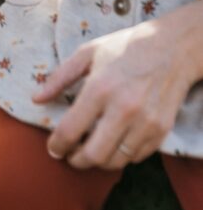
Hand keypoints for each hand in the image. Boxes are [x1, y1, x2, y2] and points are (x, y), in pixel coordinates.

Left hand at [32, 12, 196, 168]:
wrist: (172, 48)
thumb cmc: (125, 48)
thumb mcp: (87, 53)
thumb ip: (59, 78)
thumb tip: (37, 99)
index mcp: (100, 88)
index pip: (70, 130)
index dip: (57, 146)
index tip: (53, 149)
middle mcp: (123, 109)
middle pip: (93, 155)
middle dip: (76, 161)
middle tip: (71, 157)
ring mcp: (145, 122)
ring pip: (115, 161)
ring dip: (99, 162)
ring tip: (91, 151)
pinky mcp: (161, 130)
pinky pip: (136, 157)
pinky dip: (122, 156)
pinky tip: (115, 143)